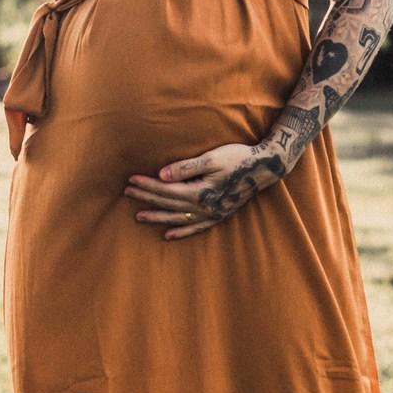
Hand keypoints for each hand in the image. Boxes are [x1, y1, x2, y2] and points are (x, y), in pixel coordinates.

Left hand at [124, 141, 286, 239]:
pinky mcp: (219, 215)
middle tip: (127, 192)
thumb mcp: (211, 158)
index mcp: (200, 193)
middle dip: (146, 198)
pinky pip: (196, 227)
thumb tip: (161, 176)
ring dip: (157, 217)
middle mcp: (205, 207)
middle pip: (168, 204)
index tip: (131, 180)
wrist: (266, 167)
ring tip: (138, 216)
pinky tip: (168, 235)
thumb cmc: (238, 158)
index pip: (166, 191)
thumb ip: (185, 168)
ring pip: (178, 218)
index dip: (147, 185)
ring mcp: (212, 214)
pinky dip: (182, 231)